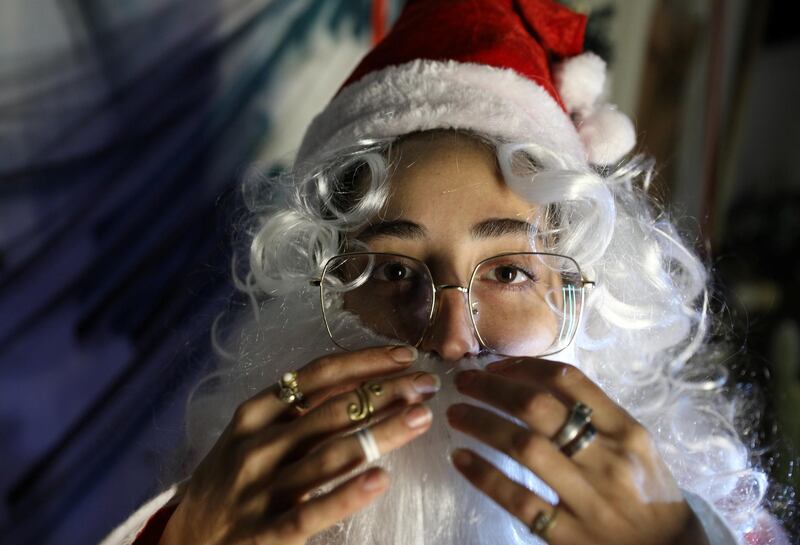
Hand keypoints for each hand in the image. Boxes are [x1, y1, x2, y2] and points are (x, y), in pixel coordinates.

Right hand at [161, 346, 438, 544]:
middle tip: (429, 384)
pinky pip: (313, 511)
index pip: (318, 376)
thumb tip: (360, 380)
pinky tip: (380, 480)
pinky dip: (347, 494)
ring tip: (422, 418)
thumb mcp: (253, 433)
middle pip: (334, 410)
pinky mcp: (267, 532)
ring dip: (382, 433)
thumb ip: (298, 410)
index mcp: (256, 412)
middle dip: (387, 393)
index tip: (406, 356)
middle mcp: (260, 444)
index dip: (365, 362)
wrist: (185, 540)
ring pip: (332, 454)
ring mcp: (262, 488)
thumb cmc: (230, 478)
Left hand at [446, 358, 708, 544]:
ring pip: (522, 447)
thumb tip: (537, 381)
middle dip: (492, 390)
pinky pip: (517, 499)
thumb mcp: (637, 446)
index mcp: (626, 431)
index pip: (569, 381)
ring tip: (456, 414)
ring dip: (481, 424)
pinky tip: (461, 459)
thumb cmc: (649, 493)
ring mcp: (587, 499)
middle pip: (537, 408)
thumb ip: (597, 415)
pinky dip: (484, 476)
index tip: (495, 366)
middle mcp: (607, 459)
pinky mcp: (568, 535)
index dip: (524, 367)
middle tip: (464, 383)